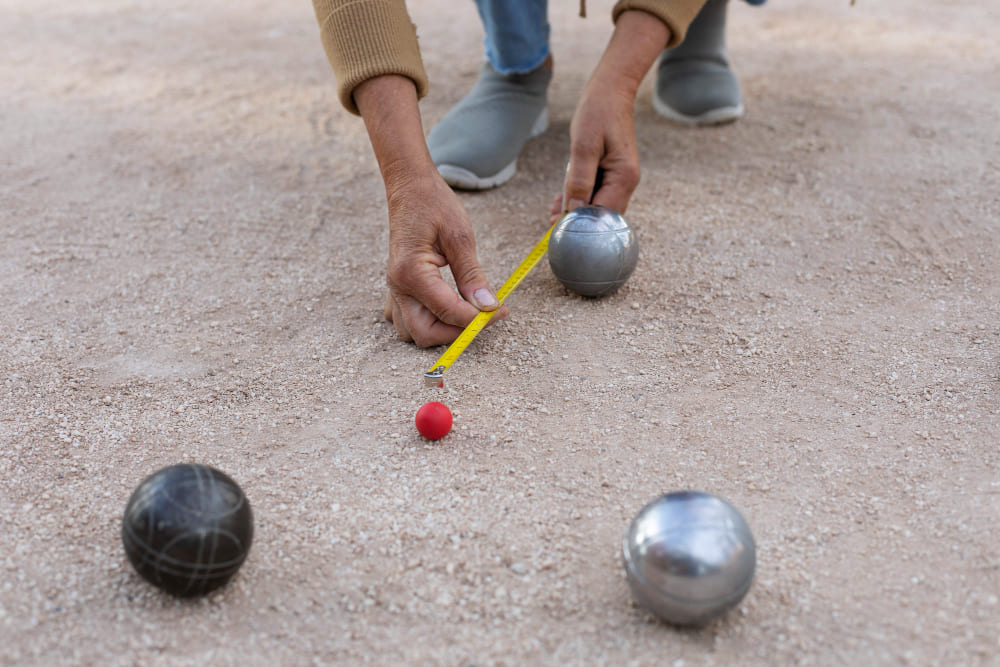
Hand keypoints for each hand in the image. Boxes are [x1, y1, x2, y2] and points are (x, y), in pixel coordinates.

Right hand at [355, 75, 505, 346]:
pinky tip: (448, 306)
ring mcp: (393, 289)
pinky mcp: (397, 288)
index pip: (448, 311)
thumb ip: (472, 275)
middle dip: (457, 333)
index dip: (478, 319)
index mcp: (411, 272)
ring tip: (468, 313)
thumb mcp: (460, 236)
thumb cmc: (434, 205)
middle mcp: (397, 286)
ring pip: (412, 332)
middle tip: (485, 318)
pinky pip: (405, 320)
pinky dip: (427, 322)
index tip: (501, 311)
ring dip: (441, 331)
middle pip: (425, 334)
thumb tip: (487, 307)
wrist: (410, 188)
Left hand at [550, 10, 671, 222]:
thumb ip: (579, 179)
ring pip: (597, 206)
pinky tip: (562, 199)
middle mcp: (626, 182)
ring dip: (576, 210)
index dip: (582, 224)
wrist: (610, 91)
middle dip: (578, 221)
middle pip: (603, 215)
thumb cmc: (597, 113)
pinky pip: (595, 194)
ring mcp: (620, 179)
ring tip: (553, 211)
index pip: (604, 213)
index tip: (559, 227)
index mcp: (624, 177)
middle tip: (552, 223)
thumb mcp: (583, 145)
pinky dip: (579, 198)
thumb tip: (574, 209)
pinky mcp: (611, 174)